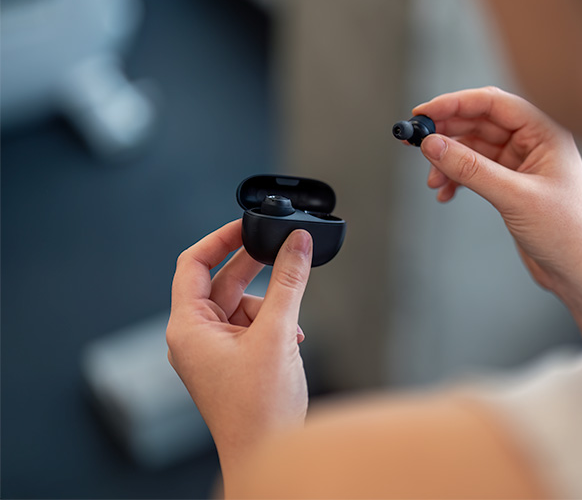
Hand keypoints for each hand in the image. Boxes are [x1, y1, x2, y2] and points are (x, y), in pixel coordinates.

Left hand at [166, 220, 310, 484]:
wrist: (266, 453)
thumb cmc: (257, 410)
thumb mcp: (277, 333)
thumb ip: (288, 282)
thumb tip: (296, 244)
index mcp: (188, 327)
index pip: (194, 264)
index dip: (220, 238)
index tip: (247, 224)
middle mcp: (195, 336)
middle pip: (221, 282)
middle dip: (255, 268)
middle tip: (282, 249)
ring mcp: (213, 350)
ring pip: (241, 304)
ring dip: (271, 303)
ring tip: (292, 320)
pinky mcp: (232, 361)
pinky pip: (251, 325)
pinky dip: (274, 323)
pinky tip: (292, 336)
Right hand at [414, 87, 581, 341]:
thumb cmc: (567, 233)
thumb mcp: (514, 197)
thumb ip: (471, 169)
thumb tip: (432, 145)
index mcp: (547, 132)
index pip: (494, 103)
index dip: (455, 103)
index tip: (422, 114)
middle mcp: (535, 142)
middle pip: (480, 122)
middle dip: (446, 131)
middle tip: (413, 143)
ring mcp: (523, 163)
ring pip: (474, 147)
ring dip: (449, 160)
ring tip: (433, 181)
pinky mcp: (513, 185)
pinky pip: (477, 170)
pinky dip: (457, 178)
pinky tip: (445, 193)